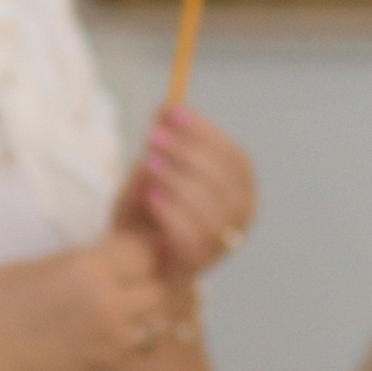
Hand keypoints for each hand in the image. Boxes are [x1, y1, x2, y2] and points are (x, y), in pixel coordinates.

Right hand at [0, 232, 172, 370]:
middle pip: (156, 289)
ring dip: (142, 319)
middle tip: (120, 288)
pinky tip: (112, 343)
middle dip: (142, 286)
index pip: (143, 253)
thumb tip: (113, 261)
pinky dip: (134, 350)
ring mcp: (112, 339)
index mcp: (90, 267)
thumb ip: (85, 263)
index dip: (134, 254)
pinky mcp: (107, 368)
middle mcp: (110, 302)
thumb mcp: (44, 264)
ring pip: (156, 325)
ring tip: (117, 317)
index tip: (123, 257)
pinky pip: (143, 357)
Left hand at [114, 105, 256, 276]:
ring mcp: (223, 243)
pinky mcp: (197, 263)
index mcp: (239, 189)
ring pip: (213, 211)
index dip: (206, 133)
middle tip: (152, 135)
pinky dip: (172, 213)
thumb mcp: (153, 166)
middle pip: (226, 183)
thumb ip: (164, 141)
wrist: (131, 253)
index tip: (173, 111)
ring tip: (149, 162)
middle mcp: (240, 217)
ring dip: (179, 180)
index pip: (236, 158)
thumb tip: (167, 106)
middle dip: (188, 153)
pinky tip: (151, 195)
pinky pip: (193, 239)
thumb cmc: (149, 205)